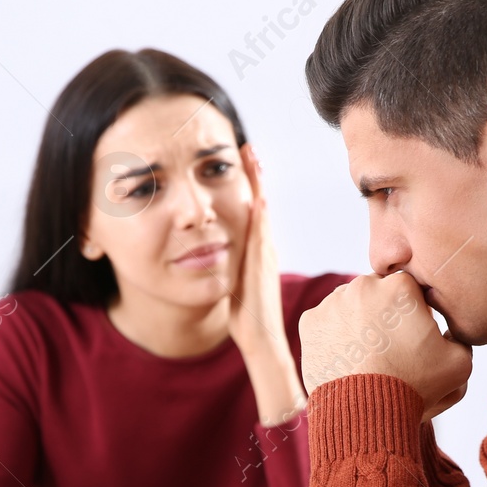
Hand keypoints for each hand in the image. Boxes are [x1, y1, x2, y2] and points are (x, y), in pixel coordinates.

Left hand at [225, 145, 305, 424]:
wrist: (260, 339)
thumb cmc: (247, 316)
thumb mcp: (237, 281)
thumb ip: (234, 265)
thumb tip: (220, 253)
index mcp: (258, 251)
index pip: (254, 209)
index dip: (250, 184)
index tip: (242, 160)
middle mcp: (265, 248)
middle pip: (261, 202)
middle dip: (256, 175)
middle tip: (249, 147)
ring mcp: (266, 256)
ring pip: (262, 212)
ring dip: (258, 185)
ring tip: (253, 159)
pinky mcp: (262, 267)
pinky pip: (260, 237)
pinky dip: (260, 216)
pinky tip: (256, 197)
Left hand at [299, 272, 472, 421]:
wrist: (366, 415)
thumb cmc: (414, 387)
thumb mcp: (459, 364)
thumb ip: (462, 338)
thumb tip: (451, 332)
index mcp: (401, 286)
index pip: (412, 291)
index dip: (417, 314)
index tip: (414, 337)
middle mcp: (363, 284)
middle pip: (379, 295)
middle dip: (385, 316)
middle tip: (391, 349)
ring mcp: (332, 302)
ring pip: (351, 306)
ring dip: (359, 323)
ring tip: (368, 356)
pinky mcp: (310, 323)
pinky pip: (327, 323)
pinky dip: (335, 337)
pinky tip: (348, 359)